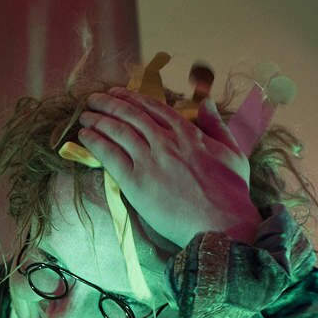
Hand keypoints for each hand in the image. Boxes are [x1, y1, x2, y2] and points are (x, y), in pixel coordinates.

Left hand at [76, 88, 258, 249]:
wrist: (222, 224)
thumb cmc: (232, 193)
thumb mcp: (233, 152)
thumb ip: (217, 125)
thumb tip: (206, 103)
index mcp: (189, 133)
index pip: (154, 108)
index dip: (132, 98)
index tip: (117, 93)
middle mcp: (167, 142)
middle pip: (131, 115)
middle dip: (110, 104)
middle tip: (94, 99)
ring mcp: (150, 160)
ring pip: (118, 132)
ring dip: (99, 120)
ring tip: (85, 116)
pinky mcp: (136, 182)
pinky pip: (110, 156)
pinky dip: (95, 142)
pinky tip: (85, 136)